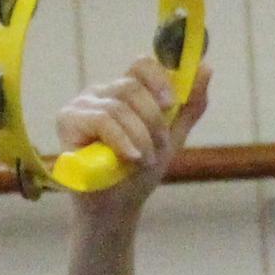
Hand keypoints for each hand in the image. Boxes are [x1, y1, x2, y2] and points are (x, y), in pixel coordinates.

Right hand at [50, 53, 213, 219]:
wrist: (115, 209)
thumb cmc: (137, 174)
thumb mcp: (171, 138)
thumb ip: (189, 106)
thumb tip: (206, 68)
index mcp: (125, 92)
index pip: (142, 64)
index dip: (160, 79)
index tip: (171, 104)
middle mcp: (102, 93)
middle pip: (132, 85)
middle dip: (153, 120)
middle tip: (159, 147)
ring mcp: (82, 105)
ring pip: (120, 105)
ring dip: (140, 136)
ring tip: (143, 160)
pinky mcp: (67, 120)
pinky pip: (101, 119)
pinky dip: (122, 140)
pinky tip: (130, 157)